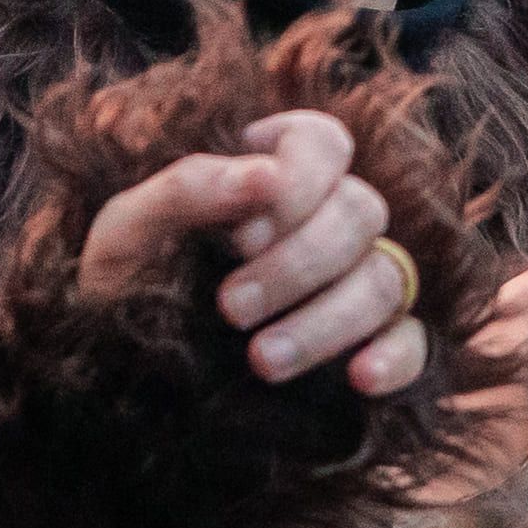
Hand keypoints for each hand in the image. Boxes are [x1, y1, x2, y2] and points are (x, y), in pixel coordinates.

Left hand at [72, 105, 429, 399]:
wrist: (114, 382)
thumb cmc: (120, 289)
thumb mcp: (126, 231)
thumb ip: (187, 188)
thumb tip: (266, 175)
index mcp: (270, 175)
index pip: (325, 144)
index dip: (299, 183)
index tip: (241, 234)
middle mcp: (323, 223)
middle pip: (362, 212)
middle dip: (299, 263)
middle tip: (230, 308)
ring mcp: (353, 284)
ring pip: (386, 279)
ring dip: (327, 320)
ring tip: (260, 362)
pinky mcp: (369, 346)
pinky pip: (413, 341)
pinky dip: (395, 357)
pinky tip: (359, 377)